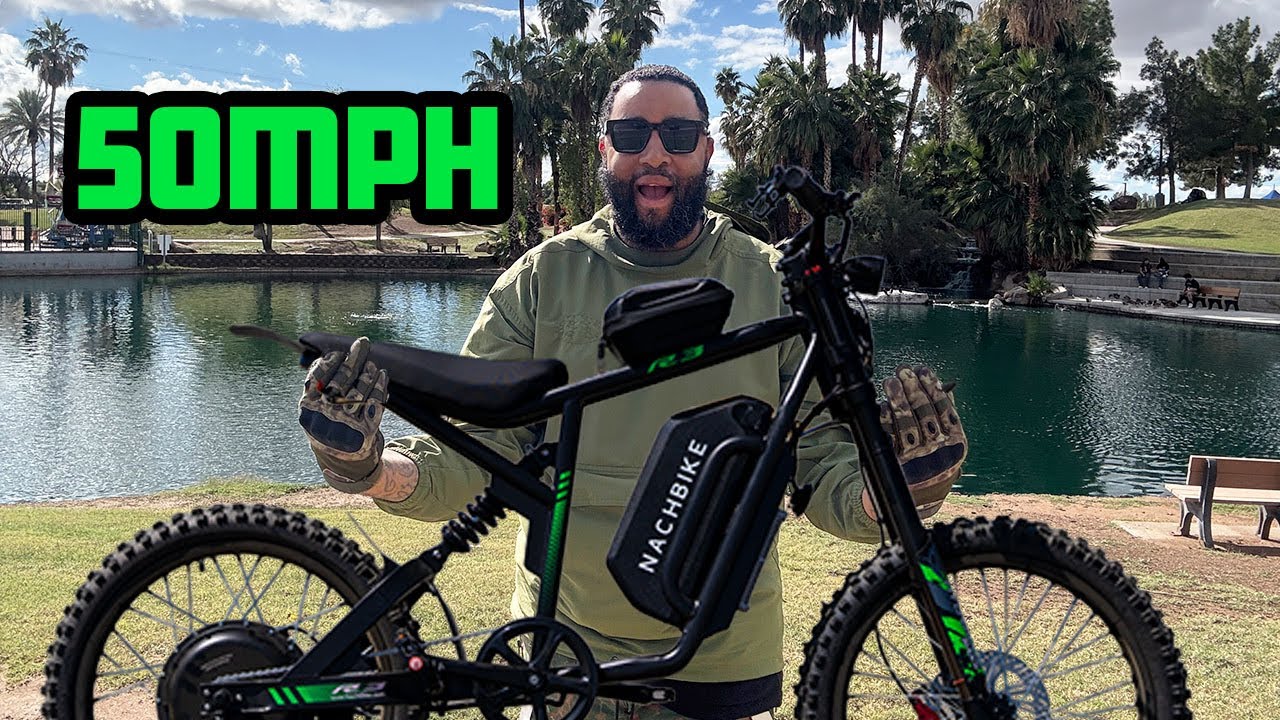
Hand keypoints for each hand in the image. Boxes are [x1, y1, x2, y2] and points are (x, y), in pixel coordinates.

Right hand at [298, 336, 389, 493]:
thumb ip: (317, 385)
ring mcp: (345, 426)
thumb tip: (329, 356)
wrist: (342, 458)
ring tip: (371, 362)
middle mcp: (324, 418)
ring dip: (367, 372)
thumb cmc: (327, 423)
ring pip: (359, 391)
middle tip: (363, 343)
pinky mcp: (365, 432)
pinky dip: (379, 386)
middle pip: (341, 381)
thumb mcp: (314, 408)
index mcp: (307, 409)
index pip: (318, 377)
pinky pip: (374, 404)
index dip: (331, 362)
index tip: (339, 352)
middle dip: (353, 359)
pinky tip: (382, 374)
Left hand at [864, 365, 967, 519]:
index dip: (934, 389)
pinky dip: (886, 420)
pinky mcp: (897, 464)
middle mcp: (940, 454)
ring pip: (907, 425)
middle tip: (904, 371)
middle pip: (925, 415)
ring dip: (898, 400)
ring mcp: (918, 460)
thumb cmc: (935, 463)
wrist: (921, 499)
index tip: (924, 371)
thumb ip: (946, 418)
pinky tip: (882, 405)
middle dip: (913, 390)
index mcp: (957, 445)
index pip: (945, 411)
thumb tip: (945, 387)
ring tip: (891, 381)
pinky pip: (890, 438)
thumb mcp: (949, 444)